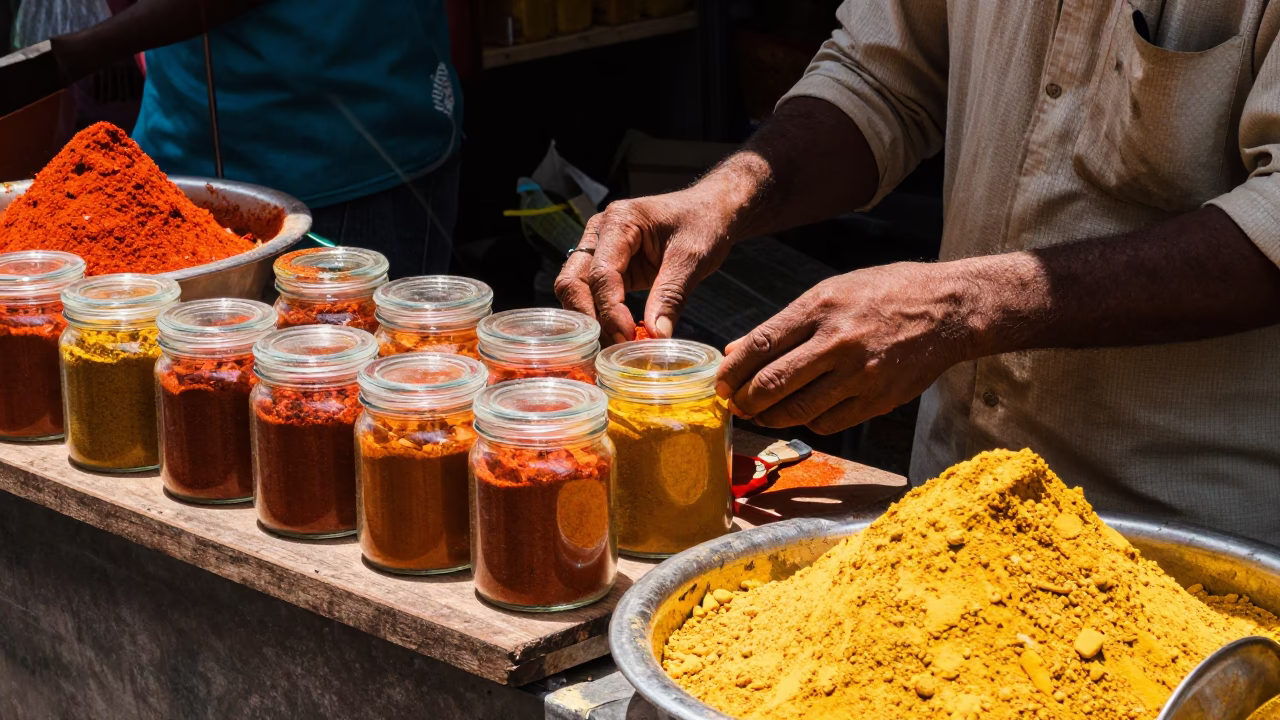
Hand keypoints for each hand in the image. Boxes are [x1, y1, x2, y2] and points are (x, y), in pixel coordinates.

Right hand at [554, 187, 737, 343]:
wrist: (713, 210)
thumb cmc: (704, 223)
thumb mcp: (693, 258)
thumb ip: (671, 296)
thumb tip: (655, 337)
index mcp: (619, 221)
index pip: (601, 273)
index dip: (610, 310)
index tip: (627, 338)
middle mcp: (600, 233)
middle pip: (574, 282)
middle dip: (590, 318)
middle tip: (612, 349)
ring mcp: (601, 250)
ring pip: (577, 291)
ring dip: (591, 321)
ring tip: (614, 349)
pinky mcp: (611, 268)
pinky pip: (595, 296)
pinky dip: (602, 318)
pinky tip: (618, 338)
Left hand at [716, 262, 974, 434]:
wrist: (948, 309)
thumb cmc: (884, 294)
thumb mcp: (831, 293)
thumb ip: (783, 325)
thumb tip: (736, 351)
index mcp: (821, 307)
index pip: (761, 345)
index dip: (732, 371)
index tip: (719, 384)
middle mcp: (839, 341)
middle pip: (774, 383)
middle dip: (745, 400)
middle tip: (734, 405)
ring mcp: (861, 374)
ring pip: (798, 410)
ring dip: (770, 417)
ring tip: (760, 413)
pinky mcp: (879, 399)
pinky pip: (828, 422)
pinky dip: (807, 422)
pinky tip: (802, 413)